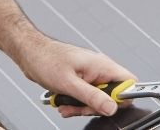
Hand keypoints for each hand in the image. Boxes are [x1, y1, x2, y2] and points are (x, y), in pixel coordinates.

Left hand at [20, 38, 135, 117]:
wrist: (30, 53)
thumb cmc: (46, 60)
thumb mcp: (70, 84)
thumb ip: (92, 97)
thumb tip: (112, 107)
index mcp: (102, 65)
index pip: (129, 82)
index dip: (122, 98)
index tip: (106, 106)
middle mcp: (99, 69)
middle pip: (112, 95)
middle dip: (95, 106)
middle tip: (79, 107)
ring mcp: (91, 74)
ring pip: (98, 98)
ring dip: (82, 106)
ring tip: (66, 105)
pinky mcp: (82, 79)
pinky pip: (86, 96)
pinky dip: (75, 103)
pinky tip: (64, 103)